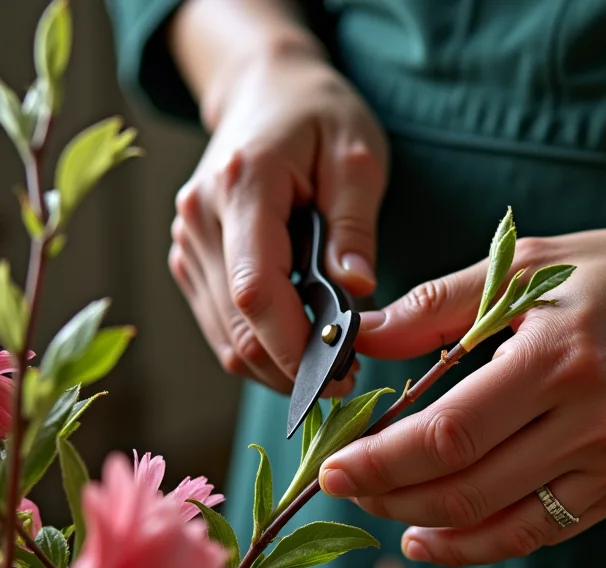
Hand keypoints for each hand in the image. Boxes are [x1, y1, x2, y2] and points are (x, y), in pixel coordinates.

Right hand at [168, 46, 387, 393]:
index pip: (256, 290)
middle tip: (347, 378)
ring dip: (277, 366)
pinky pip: (221, 327)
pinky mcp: (191, 262)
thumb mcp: (357, 157)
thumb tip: (356, 290)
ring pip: (226, 338)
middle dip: (292, 368)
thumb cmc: (318, 117)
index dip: (294, 347)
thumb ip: (354, 226)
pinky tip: (298, 343)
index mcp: (243, 184)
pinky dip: (261, 348)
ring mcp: (189, 243)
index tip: (340, 375)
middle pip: (238, 326)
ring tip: (328, 362)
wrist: (265, 92)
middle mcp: (200, 218)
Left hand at [319, 226, 605, 564]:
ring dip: (428, 524)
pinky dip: (481, 542)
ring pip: (500, 522)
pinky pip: (540, 530)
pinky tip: (437, 534)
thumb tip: (364, 336)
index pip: (449, 433)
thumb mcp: (529, 267)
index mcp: (556, 359)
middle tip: (344, 485)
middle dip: (391, 494)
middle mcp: (589, 422)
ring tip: (381, 511)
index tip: (334, 465)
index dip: (382, 459)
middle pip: (466, 486)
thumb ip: (439, 306)